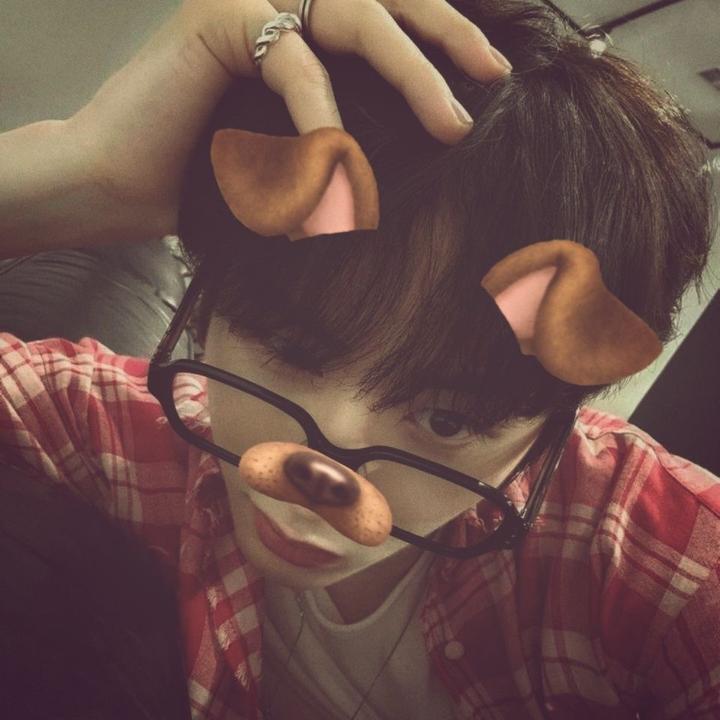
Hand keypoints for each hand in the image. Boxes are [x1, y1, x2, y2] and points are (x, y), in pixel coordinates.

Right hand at [70, 0, 511, 237]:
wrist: (114, 184)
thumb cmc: (203, 177)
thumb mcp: (294, 151)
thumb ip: (345, 134)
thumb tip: (425, 151)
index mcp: (303, 24)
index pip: (386, 13)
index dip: (442, 32)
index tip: (492, 70)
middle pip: (387, 0)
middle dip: (448, 36)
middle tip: (493, 76)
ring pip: (356, 17)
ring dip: (412, 72)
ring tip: (452, 128)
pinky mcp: (218, 18)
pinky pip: (296, 59)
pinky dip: (324, 112)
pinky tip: (341, 162)